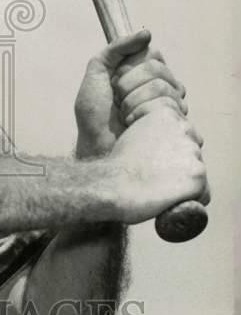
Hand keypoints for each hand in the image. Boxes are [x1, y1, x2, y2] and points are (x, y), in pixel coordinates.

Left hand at [74, 30, 186, 157]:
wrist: (96, 146)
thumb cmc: (95, 114)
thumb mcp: (97, 72)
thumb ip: (116, 49)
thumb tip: (146, 33)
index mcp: (146, 75)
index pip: (154, 54)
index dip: (133, 65)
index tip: (115, 80)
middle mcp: (163, 89)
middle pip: (159, 69)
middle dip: (130, 84)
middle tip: (117, 101)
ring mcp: (172, 108)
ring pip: (167, 88)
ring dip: (136, 102)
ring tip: (125, 117)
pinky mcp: (176, 127)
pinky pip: (174, 110)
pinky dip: (147, 115)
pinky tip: (136, 125)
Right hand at [110, 103, 208, 223]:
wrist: (111, 186)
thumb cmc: (118, 165)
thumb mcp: (135, 134)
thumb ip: (157, 134)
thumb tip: (170, 147)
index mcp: (168, 114)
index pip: (184, 134)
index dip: (169, 150)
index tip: (152, 159)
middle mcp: (185, 129)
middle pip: (192, 152)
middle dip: (179, 165)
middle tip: (155, 175)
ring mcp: (193, 154)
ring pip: (197, 173)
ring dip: (183, 182)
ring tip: (158, 187)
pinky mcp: (198, 177)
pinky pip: (203, 193)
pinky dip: (189, 200)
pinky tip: (169, 200)